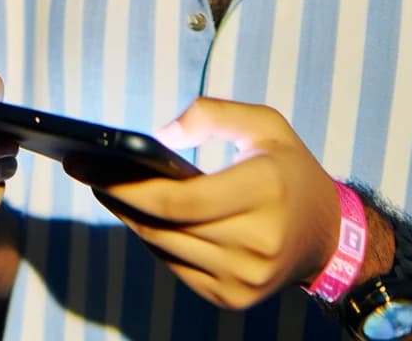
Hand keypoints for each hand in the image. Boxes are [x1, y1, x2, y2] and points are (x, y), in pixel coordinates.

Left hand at [67, 97, 339, 310]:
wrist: (329, 237)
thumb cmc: (291, 171)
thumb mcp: (265, 124)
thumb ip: (212, 113)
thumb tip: (157, 134)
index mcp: (267, 193)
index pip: (182, 200)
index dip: (131, 186)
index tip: (91, 165)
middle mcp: (258, 243)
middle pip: (165, 225)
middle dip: (118, 196)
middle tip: (82, 170)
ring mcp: (245, 278)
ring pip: (164, 247)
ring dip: (128, 217)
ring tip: (102, 187)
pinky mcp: (233, 298)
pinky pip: (175, 266)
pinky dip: (152, 239)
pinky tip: (134, 214)